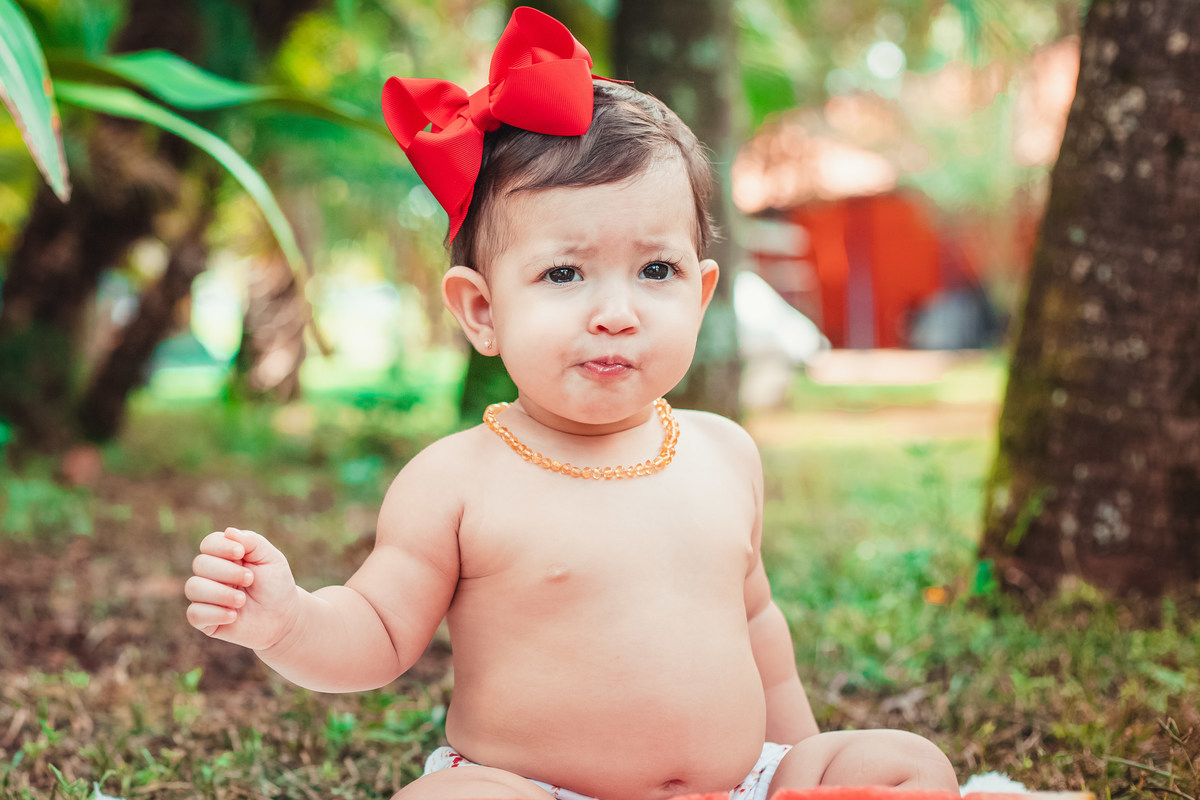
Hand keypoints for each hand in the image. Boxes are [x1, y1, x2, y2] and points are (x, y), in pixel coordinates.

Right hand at [185, 527, 300, 650]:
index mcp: (225, 555)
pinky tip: (234, 616)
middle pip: (200, 564)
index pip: (209, 543)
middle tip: (250, 579)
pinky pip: (194, 614)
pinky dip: (215, 614)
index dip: (221, 547)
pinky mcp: (204, 619)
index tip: (241, 553)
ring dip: (220, 593)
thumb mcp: (271, 559)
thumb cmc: (276, 585)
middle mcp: (210, 574)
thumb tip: (229, 531)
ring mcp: (205, 597)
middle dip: (227, 572)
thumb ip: (252, 542)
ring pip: (193, 588)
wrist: (283, 617)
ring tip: (243, 600)